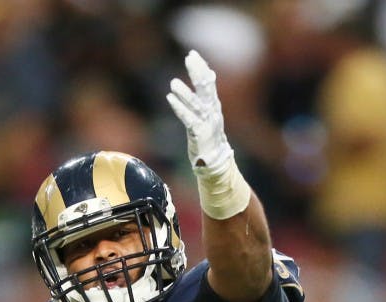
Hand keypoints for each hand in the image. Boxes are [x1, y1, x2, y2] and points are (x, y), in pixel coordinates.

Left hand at [167, 50, 232, 174]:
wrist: (215, 163)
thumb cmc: (208, 138)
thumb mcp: (208, 115)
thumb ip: (206, 96)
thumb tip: (208, 74)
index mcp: (213, 106)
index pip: (209, 82)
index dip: (201, 68)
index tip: (192, 55)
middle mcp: (212, 111)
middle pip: (206, 88)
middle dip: (197, 72)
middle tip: (189, 57)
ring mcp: (207, 123)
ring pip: (195, 104)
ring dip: (184, 92)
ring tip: (172, 82)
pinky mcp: (199, 134)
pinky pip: (188, 119)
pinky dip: (180, 108)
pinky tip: (170, 99)